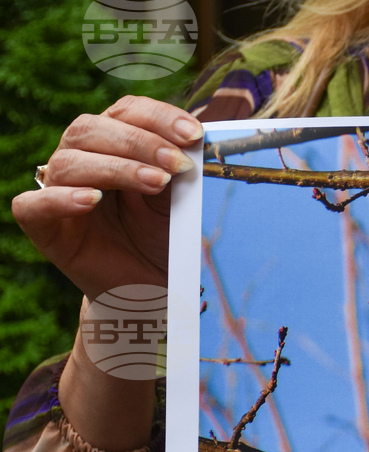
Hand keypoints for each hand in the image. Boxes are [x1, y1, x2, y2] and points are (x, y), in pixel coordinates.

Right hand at [11, 96, 201, 301]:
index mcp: (111, 142)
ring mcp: (57, 189)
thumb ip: (178, 169)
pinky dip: (61, 199)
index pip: (126, 112)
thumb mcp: (176, 198)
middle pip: (92, 130)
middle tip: (177, 164)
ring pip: (70, 162)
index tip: (193, 133)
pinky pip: (34, 204)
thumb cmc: (158, 235)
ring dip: (117, 168)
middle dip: (140, 142)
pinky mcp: (43, 226)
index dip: (158, 117)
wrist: (147, 285)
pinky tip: (92, 200)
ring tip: (155, 183)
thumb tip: (196, 140)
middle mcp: (79, 158)